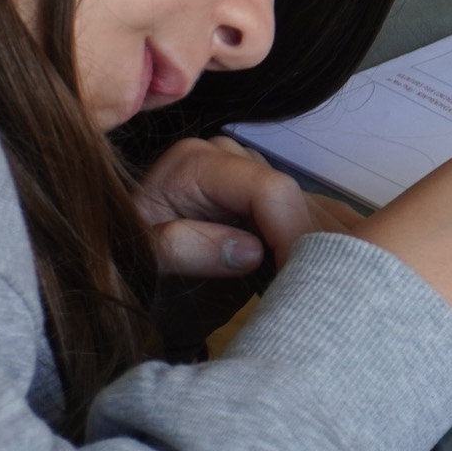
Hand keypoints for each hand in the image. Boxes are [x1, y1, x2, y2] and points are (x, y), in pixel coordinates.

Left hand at [136, 137, 352, 277]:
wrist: (127, 275)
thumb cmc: (129, 266)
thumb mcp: (142, 261)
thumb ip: (184, 249)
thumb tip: (250, 251)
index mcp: (197, 162)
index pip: (271, 189)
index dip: (291, 233)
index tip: (295, 278)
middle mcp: (231, 157)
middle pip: (296, 199)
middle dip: (304, 245)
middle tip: (299, 293)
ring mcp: (252, 172)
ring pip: (311, 208)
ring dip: (317, 249)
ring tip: (303, 289)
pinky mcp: (267, 193)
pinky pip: (313, 213)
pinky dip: (324, 243)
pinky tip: (321, 272)